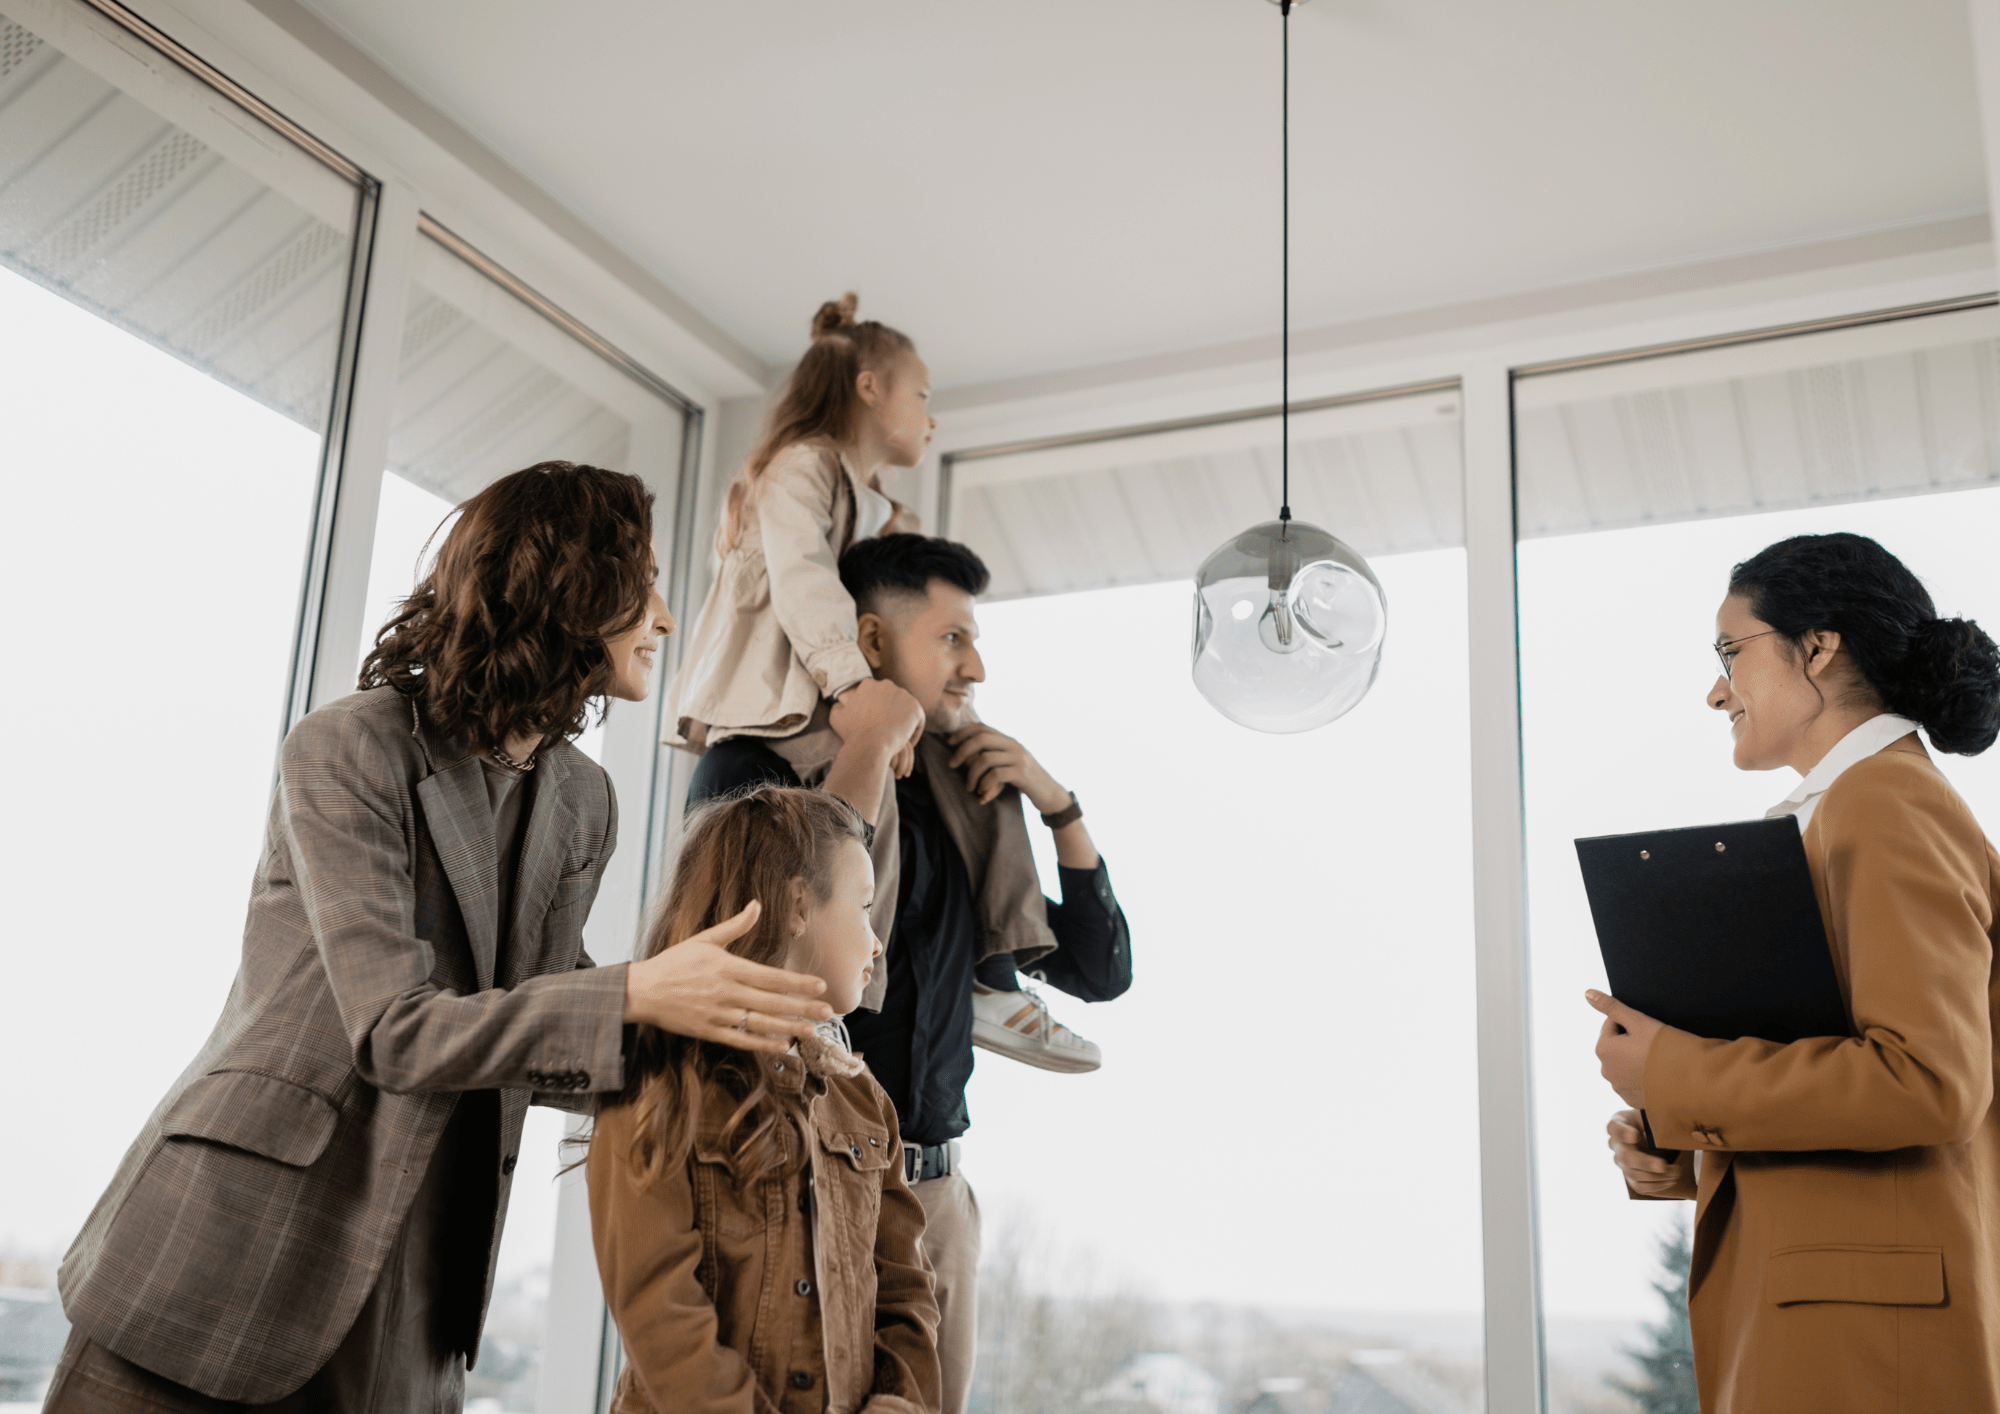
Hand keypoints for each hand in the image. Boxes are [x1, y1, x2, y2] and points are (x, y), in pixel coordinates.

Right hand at [624, 901, 831, 1054]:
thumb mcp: (704, 939)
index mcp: (728, 967)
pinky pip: (741, 1040)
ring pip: (760, 1023)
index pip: (771, 976)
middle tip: (828, 1012)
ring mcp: (718, 1014)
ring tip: (812, 1032)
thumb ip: (735, 926)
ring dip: (789, 1028)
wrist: (641, 991)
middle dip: (803, 1008)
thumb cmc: (674, 962)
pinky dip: (762, 1044)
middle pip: (772, 1002)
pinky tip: (781, 1046)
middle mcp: (727, 992)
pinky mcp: (709, 1031)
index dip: (798, 983)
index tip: (820, 986)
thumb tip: (756, 904)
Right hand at [831, 678, 923, 771]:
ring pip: (905, 708)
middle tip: (887, 731)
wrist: (870, 744)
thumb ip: (838, 706)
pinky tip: (907, 742)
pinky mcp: (916, 707)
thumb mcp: (836, 717)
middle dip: (890, 713)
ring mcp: (903, 694)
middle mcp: (887, 684)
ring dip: (902, 721)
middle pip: (891, 700)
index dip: (876, 711)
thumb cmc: (852, 733)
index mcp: (868, 684)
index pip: (876, 696)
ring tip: (898, 738)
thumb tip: (841, 702)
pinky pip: (917, 719)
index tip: (875, 724)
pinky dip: (914, 730)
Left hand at [946, 723, 1065, 809]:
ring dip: (972, 774)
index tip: (950, 743)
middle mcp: (1014, 745)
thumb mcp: (1010, 765)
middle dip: (962, 751)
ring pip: (985, 758)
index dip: (963, 733)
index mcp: (1009, 740)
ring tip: (970, 787)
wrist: (1051, 794)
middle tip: (952, 765)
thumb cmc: (1025, 781)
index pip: (982, 727)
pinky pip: (995, 774)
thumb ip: (994, 758)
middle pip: (981, 739)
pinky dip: (984, 784)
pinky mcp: (1022, 774)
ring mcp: (1019, 759)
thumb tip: (964, 758)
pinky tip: (982, 793)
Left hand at [1586, 989, 1665, 1109]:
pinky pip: (1635, 1082)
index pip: (1612, 1024)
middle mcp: (1606, 1070)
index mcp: (1603, 1049)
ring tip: (1658, 1059)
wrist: (1690, 1082)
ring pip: (1625, 1064)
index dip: (1632, 1022)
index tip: (1648, 1028)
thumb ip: (1612, 1006)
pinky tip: (1658, 1074)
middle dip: (1631, 1041)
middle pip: (1617, 1046)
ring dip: (1636, 1059)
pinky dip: (1643, 1076)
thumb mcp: (1638, 1021)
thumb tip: (1588, 993)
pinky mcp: (1633, 1100)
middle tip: (1654, 1043)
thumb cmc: (1664, 1048)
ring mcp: (1619, 1088)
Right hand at [1607, 1109, 1685, 1195]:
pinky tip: (1671, 1180)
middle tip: (1663, 1165)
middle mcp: (1616, 1144)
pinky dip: (1657, 1185)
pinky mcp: (1630, 1176)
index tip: (1635, 1136)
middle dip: (1645, 1163)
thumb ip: (1656, 1114)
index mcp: (1618, 1124)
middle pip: (1626, 1156)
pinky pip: (1640, 1186)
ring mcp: (1621, 1162)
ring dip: (1656, 1176)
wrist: (1656, 1133)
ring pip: (1633, 1174)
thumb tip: (1672, 1116)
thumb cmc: (1654, 1120)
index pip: (1614, 1128)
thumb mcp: (1652, 1113)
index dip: (1623, 1133)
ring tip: (1676, 1172)